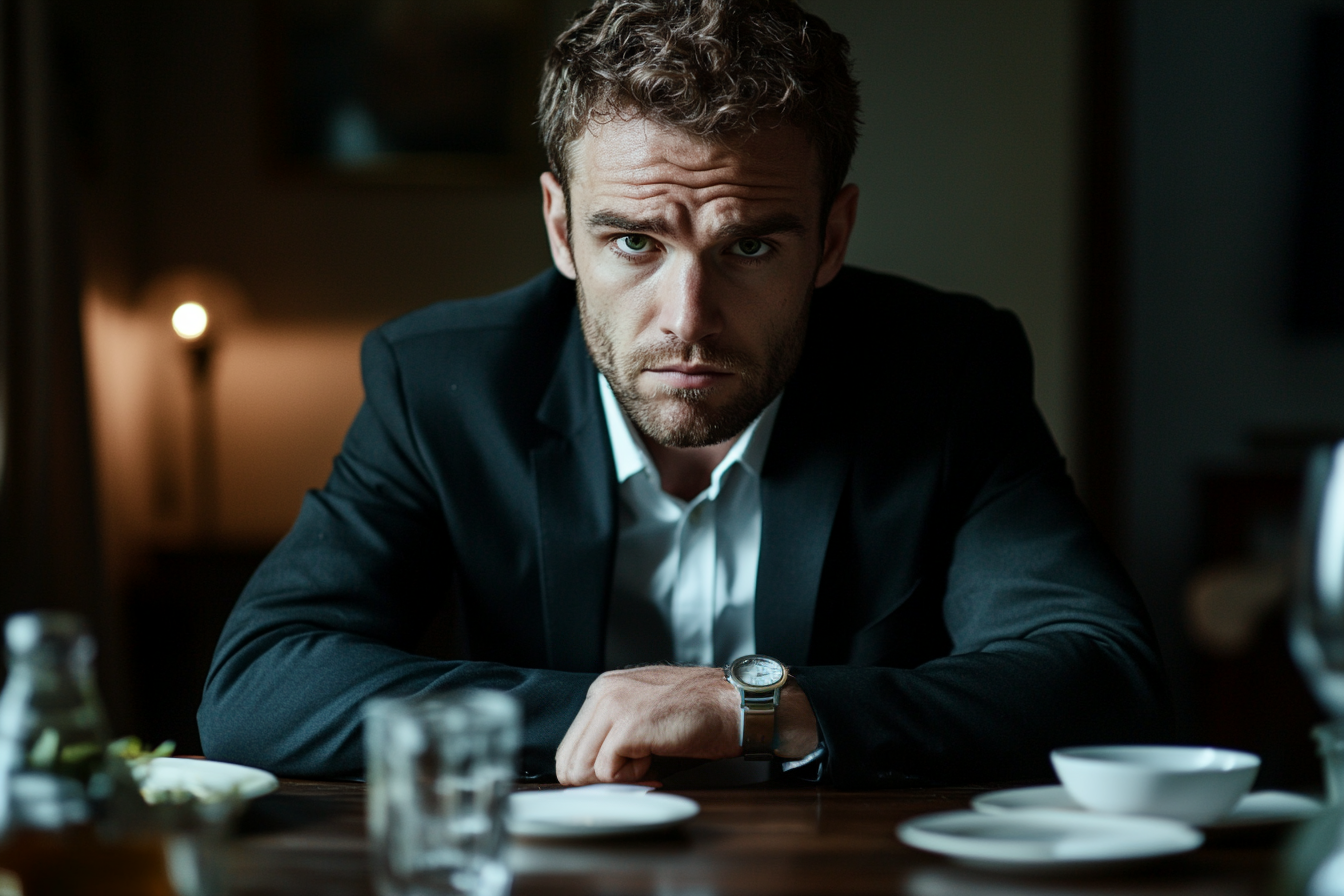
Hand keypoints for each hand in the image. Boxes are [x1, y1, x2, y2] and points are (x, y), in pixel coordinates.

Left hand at [554, 665, 819, 784]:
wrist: (738, 705)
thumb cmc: (703, 713)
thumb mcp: (648, 714)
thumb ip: (615, 734)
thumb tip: (593, 774)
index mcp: (605, 688)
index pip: (572, 745)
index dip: (595, 771)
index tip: (625, 773)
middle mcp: (603, 692)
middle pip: (569, 760)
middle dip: (600, 779)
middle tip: (636, 773)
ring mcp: (614, 706)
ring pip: (582, 768)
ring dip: (616, 778)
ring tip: (649, 762)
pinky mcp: (628, 725)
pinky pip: (607, 772)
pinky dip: (632, 778)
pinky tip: (657, 761)